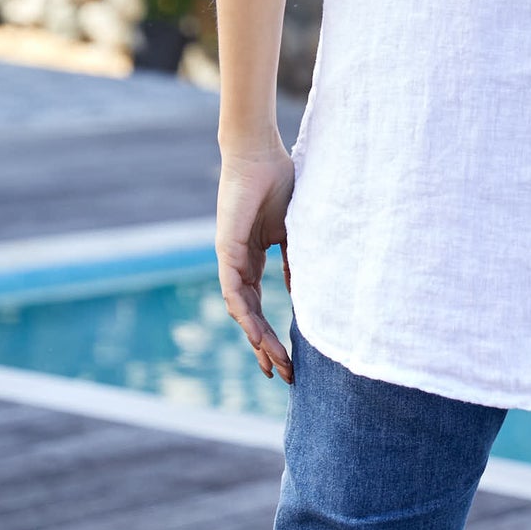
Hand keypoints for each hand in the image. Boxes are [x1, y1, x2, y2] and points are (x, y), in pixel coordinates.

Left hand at [215, 142, 295, 383]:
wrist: (259, 154)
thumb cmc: (279, 182)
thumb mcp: (295, 231)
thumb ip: (297, 261)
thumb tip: (304, 292)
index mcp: (254, 259)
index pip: (259, 306)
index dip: (272, 334)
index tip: (289, 359)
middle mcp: (238, 264)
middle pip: (250, 317)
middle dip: (266, 348)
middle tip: (283, 375)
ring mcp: (230, 259)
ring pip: (241, 310)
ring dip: (257, 339)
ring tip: (274, 363)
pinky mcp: (226, 249)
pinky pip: (233, 289)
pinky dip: (245, 313)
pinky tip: (256, 334)